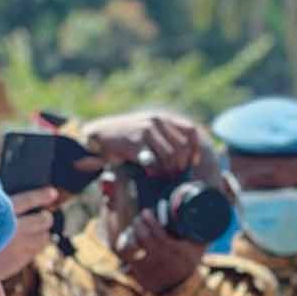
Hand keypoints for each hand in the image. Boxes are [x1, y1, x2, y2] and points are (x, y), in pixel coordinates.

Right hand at [0, 188, 59, 277]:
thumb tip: (5, 196)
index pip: (26, 201)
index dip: (40, 196)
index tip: (53, 193)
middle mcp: (10, 231)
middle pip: (42, 221)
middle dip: (45, 217)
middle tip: (44, 215)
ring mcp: (17, 248)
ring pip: (43, 237)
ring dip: (42, 232)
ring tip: (38, 229)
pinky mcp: (19, 262)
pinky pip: (36, 250)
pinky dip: (35, 244)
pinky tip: (29, 242)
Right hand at [81, 111, 204, 174]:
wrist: (100, 136)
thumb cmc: (128, 139)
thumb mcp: (149, 132)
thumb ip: (167, 139)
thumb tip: (189, 159)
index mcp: (163, 118)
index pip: (190, 131)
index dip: (195, 149)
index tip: (193, 163)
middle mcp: (157, 120)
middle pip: (183, 147)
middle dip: (181, 164)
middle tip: (175, 175)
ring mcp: (146, 130)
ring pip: (170, 156)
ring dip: (169, 170)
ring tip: (164, 177)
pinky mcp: (136, 142)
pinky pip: (154, 162)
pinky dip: (155, 172)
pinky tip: (151, 174)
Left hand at [118, 209, 205, 294]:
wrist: (180, 288)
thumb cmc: (189, 261)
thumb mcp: (199, 247)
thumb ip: (200, 229)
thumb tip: (194, 204)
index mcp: (178, 253)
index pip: (160, 235)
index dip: (150, 221)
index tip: (146, 212)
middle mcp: (163, 260)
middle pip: (144, 237)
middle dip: (139, 223)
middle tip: (140, 217)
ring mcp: (150, 267)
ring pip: (133, 245)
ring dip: (131, 233)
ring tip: (135, 228)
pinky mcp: (139, 272)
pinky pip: (126, 255)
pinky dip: (125, 243)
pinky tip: (128, 238)